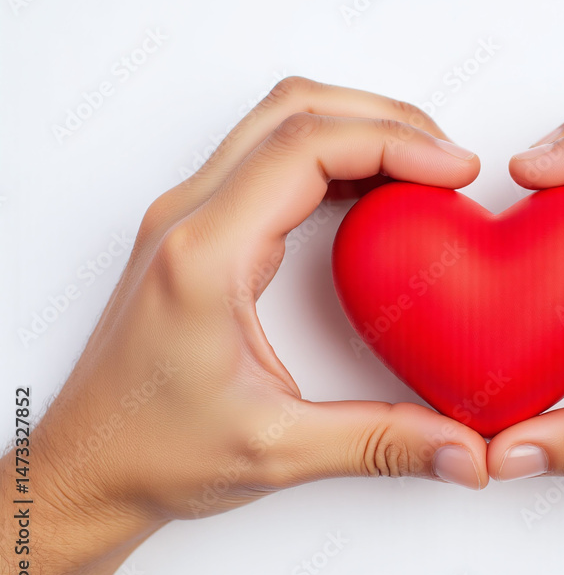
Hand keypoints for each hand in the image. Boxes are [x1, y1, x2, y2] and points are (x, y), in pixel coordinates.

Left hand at [1, 77, 488, 574]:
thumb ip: (379, 442)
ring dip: (357, 127)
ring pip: (280, 122)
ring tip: (421, 167)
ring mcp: (189, 216)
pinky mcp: (197, 229)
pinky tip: (372, 194)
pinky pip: (270, 157)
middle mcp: (189, 217)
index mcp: (206, 255)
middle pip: (296, 109)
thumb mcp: (276, 451)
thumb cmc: (152, 450)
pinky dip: (332, 156)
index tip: (454, 168)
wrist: (89, 465)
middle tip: (448, 159)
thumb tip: (462, 450)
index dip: (394, 143)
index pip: (308, 147)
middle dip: (385, 119)